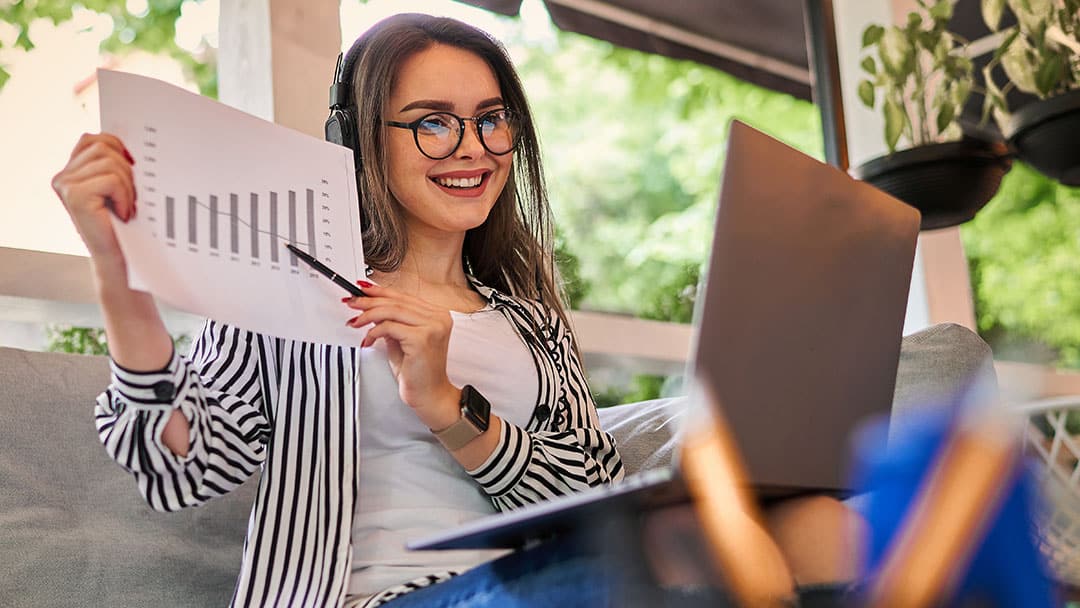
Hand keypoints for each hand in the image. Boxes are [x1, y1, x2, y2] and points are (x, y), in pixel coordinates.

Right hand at [51, 133, 136, 261]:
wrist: (117, 259)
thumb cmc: (121, 225)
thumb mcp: (115, 189)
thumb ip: (112, 164)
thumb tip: (131, 144)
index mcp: (70, 172)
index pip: (92, 139)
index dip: (116, 145)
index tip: (132, 164)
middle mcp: (63, 177)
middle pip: (103, 147)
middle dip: (126, 169)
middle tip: (131, 196)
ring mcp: (66, 185)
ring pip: (109, 162)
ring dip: (128, 185)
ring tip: (127, 206)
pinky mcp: (75, 196)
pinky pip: (112, 180)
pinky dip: (125, 196)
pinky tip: (124, 213)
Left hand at [344, 282, 459, 427]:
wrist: (429, 395)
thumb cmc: (417, 372)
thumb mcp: (402, 340)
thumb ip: (392, 322)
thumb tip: (370, 307)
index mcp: (437, 315)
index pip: (404, 296)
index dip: (380, 291)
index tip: (363, 290)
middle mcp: (438, 318)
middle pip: (397, 301)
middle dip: (369, 301)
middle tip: (352, 302)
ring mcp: (432, 327)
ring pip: (391, 311)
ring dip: (367, 315)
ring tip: (355, 321)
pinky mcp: (421, 339)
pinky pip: (389, 327)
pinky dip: (373, 331)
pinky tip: (367, 339)